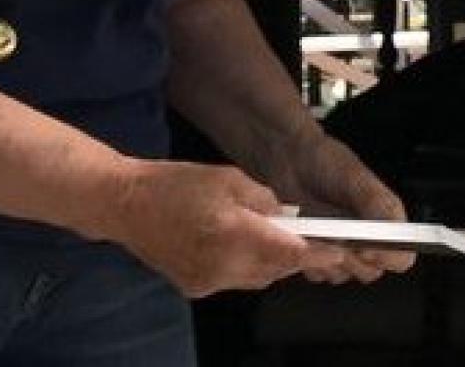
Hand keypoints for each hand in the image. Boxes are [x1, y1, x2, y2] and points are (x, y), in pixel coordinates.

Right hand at [102, 158, 328, 297]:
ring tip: (279, 238)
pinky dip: (249, 267)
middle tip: (315, 241)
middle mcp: (222, 266)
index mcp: (233, 234)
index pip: (289, 253)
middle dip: (297, 257)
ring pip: (258, 279)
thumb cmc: (175, 183)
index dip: (318, 254)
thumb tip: (288, 217)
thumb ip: (264, 199)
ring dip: (274, 262)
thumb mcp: (229, 177)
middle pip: (276, 270)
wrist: (125, 205)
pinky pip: (235, 281)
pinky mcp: (196, 287)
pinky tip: (246, 245)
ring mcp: (207, 281)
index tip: (339, 251)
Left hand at [268, 131, 418, 281]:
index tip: (367, 248)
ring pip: (342, 274)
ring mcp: (340, 247)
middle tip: (337, 237)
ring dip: (328, 258)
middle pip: (371, 272)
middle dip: (354, 260)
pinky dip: (309, 258)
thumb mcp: (355, 177)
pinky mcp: (316, 253)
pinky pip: (316, 272)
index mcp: (385, 220)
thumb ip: (376, 204)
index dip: (388, 259)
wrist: (290, 159)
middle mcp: (366, 238)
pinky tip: (304, 234)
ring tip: (316, 229)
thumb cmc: (326, 162)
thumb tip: (390, 235)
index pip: (401, 258)